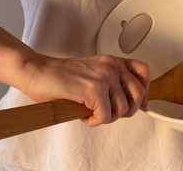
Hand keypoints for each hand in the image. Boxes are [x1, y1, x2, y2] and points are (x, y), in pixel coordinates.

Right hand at [25, 55, 149, 126]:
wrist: (37, 72)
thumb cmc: (61, 76)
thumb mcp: (94, 74)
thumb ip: (114, 84)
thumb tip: (136, 104)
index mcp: (113, 61)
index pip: (143, 73)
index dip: (144, 92)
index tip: (138, 103)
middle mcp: (112, 66)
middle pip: (138, 94)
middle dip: (126, 110)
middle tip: (109, 112)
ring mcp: (104, 76)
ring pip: (122, 109)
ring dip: (106, 117)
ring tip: (91, 112)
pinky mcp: (94, 89)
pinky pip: (106, 116)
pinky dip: (94, 121)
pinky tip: (83, 114)